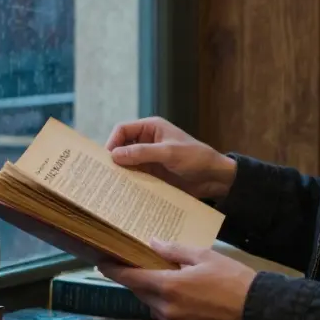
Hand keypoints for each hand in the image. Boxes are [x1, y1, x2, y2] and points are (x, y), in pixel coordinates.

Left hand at [99, 241, 256, 319]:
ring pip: (154, 305)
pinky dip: (170, 305)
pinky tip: (187, 296)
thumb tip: (152, 243)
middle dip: (139, 279)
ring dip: (156, 292)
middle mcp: (167, 309)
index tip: (101, 262)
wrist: (257, 312)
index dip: (113, 270)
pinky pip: (169, 317)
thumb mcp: (204, 256)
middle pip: (141, 292)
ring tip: (171, 278)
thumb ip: (174, 250)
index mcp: (169, 287)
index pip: (131, 278)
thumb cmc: (233, 279)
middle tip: (141, 264)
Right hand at [105, 116, 236, 199]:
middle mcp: (147, 141)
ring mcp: (149, 158)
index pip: (123, 130)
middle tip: (105, 174)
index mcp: (151, 128)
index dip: (112, 142)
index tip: (108, 159)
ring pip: (127, 163)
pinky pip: (136, 176)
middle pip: (122, 147)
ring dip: (121, 172)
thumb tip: (114, 155)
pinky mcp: (153, 173)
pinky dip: (130, 182)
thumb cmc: (196, 158)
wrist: (214, 178)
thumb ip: (142, 152)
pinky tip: (124, 191)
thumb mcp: (169, 153)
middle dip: (114, 159)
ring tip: (112, 185)